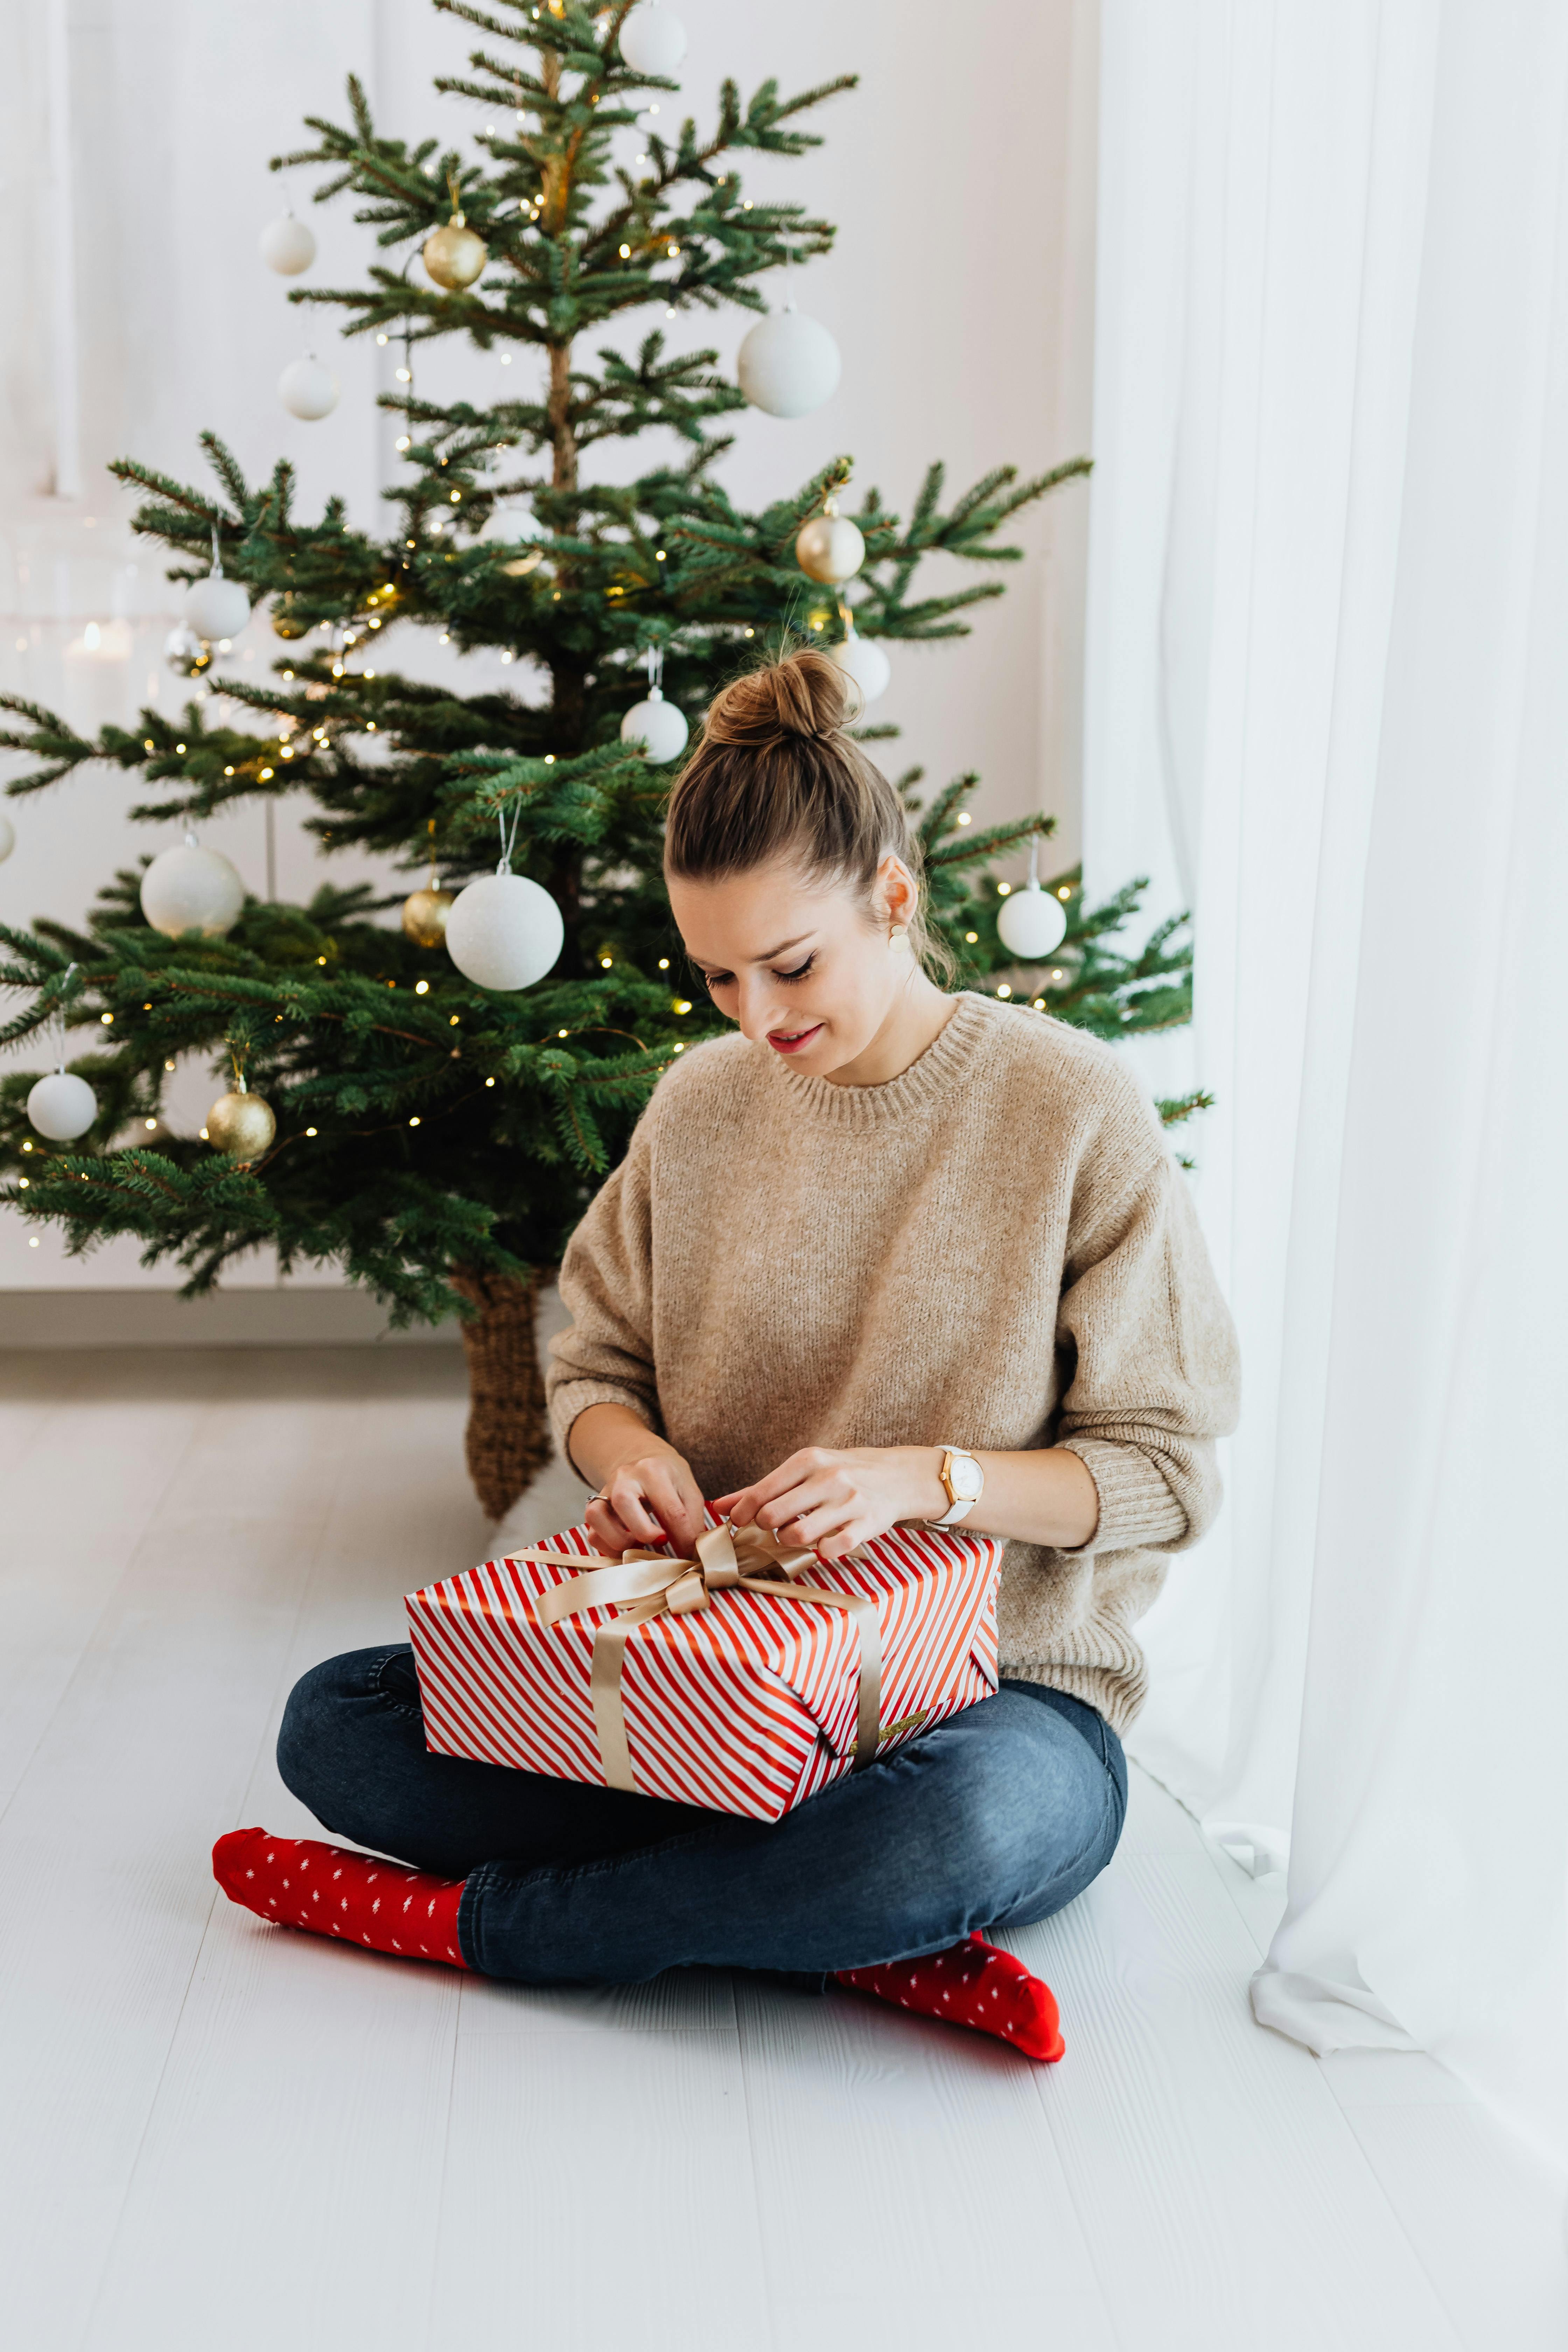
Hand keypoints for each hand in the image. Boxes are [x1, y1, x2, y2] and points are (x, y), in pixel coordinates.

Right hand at [585, 1445, 706, 1557]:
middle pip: (624, 1502)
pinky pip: (592, 1534)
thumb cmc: (668, 1477)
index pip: (670, 1510)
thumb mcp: (688, 1490)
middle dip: (644, 1532)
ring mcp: (605, 1491)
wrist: (642, 1458)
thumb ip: (692, 1520)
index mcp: (653, 1470)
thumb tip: (690, 1552)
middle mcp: (624, 1477)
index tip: (689, 1553)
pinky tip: (628, 1546)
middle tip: (661, 1542)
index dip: (682, 1538)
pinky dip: (609, 1548)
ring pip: (597, 1517)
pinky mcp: (594, 1507)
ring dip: (620, 1541)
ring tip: (640, 1544)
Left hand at [714, 1446, 946, 1558]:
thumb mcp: (803, 1470)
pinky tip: (824, 1544)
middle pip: (772, 1516)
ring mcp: (848, 1501)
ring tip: (797, 1535)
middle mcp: (828, 1477)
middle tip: (774, 1528)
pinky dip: (822, 1552)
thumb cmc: (841, 1473)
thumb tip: (719, 1506)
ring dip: (790, 1542)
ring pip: (798, 1535)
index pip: (760, 1492)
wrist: (895, 1476)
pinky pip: (832, 1548)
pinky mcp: (867, 1524)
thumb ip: (762, 1488)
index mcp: (807, 1460)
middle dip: (766, 1528)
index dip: (742, 1514)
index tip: (741, 1522)